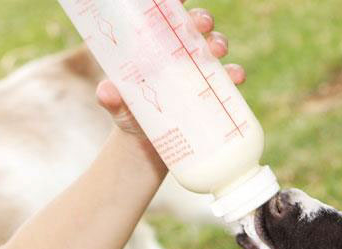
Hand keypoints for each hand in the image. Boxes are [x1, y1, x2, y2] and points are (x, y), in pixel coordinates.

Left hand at [96, 2, 246, 136]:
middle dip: (201, 18)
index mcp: (155, 42)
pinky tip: (234, 77)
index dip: (173, 1)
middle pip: (195, 24)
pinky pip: (228, 76)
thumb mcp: (117, 105)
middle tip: (200, 25)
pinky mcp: (212, 89)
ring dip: (219, 42)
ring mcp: (198, 68)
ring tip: (216, 50)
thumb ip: (110, 97)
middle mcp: (180, 49)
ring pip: (215, 44)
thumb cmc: (130, 111)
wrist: (147, 141)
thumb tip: (106, 91)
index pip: (165, 13)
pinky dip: (234, 73)